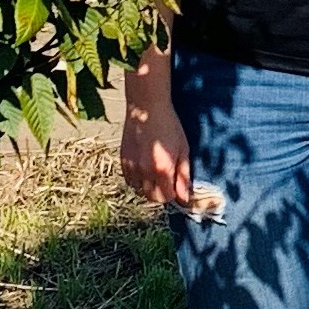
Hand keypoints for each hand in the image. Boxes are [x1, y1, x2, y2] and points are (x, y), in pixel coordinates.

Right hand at [120, 64, 194, 206]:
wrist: (146, 110)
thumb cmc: (170, 127)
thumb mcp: (183, 150)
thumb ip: (183, 176)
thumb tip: (184, 199)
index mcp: (161, 170)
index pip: (165, 198)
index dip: (173, 194)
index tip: (176, 185)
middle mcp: (144, 172)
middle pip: (151, 198)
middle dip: (161, 193)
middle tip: (167, 180)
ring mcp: (131, 167)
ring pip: (139, 190)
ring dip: (148, 186)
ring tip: (155, 171)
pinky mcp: (123, 161)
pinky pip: (130, 180)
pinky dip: (137, 179)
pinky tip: (145, 166)